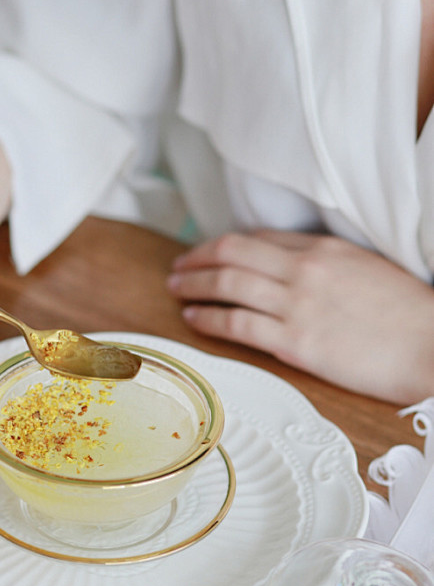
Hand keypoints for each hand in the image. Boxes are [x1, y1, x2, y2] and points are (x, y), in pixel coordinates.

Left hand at [167, 230, 433, 402]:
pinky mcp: (295, 342)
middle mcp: (304, 269)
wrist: (429, 346)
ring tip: (176, 289)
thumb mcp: (365, 268)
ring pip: (227, 285)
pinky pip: (237, 325)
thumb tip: (288, 266)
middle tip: (178, 267)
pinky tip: (194, 318)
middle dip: (197, 258)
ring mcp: (297, 305)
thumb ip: (325, 263)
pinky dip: (208, 319)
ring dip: (193, 285)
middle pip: (232, 253)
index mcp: (323, 248)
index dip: (223, 245)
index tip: (207, 253)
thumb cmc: (405, 313)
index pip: (258, 238)